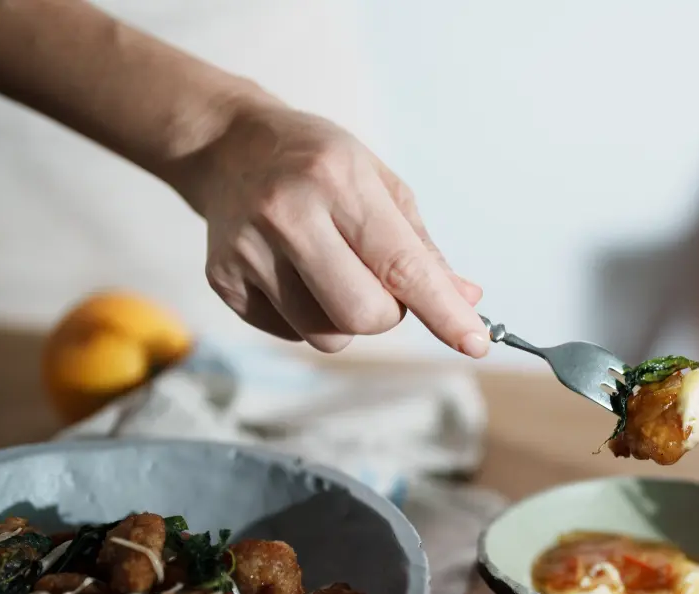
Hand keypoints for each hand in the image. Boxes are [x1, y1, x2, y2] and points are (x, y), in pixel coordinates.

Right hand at [183, 96, 487, 356]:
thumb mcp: (377, 184)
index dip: (443, 310)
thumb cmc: (317, 165)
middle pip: (363, 315)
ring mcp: (248, 250)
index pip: (401, 264)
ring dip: (343, 319)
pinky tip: (293, 273)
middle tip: (378, 283)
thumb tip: (467, 298)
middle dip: (386, 315)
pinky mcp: (222, 280)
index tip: (476, 342)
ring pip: (326, 337)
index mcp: (337, 180)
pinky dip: (306, 317)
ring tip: (328, 271)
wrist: (228, 145)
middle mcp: (288, 214)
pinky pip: (291, 335)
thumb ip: (421, 247)